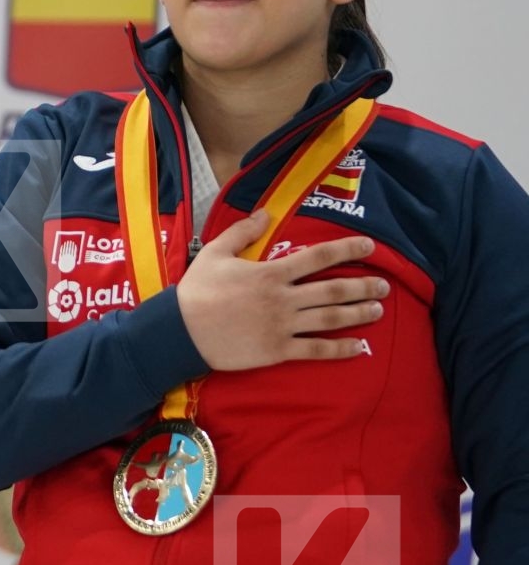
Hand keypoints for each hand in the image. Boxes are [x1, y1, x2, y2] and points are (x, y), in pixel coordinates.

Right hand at [174, 209, 386, 371]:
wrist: (180, 331)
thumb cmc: (196, 291)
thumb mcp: (215, 253)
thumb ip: (242, 232)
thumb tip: (265, 213)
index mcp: (270, 273)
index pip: (318, 257)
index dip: (347, 250)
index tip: (370, 246)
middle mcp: (282, 299)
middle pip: (332, 290)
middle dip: (362, 286)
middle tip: (384, 285)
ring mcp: (282, 326)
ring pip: (329, 319)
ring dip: (358, 314)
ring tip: (378, 310)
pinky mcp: (277, 350)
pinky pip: (315, 349)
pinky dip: (339, 349)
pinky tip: (358, 347)